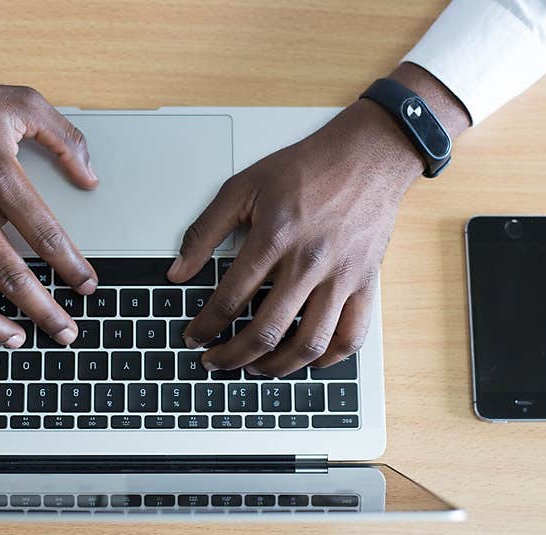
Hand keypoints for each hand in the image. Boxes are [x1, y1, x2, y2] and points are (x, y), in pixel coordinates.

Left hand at [168, 65, 468, 375]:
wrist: (368, 156)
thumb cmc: (306, 169)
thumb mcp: (242, 187)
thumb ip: (205, 231)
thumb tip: (178, 271)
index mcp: (274, 238)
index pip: (229, 299)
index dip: (205, 326)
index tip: (194, 337)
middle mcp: (309, 263)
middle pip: (265, 331)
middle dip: (232, 357)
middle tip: (215, 362)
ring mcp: (341, 278)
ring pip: (308, 344)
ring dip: (276, 367)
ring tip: (255, 368)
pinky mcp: (365, 284)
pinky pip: (350, 337)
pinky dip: (327, 359)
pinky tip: (306, 360)